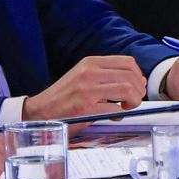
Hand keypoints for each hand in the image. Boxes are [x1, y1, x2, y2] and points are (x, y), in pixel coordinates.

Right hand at [24, 56, 148, 119]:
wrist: (39, 112)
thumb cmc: (63, 97)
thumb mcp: (83, 76)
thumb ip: (105, 76)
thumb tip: (136, 81)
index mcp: (90, 63)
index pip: (127, 62)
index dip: (138, 75)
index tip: (137, 85)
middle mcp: (89, 73)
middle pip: (131, 76)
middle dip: (139, 90)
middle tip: (134, 100)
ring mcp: (88, 90)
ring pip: (127, 90)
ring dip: (133, 101)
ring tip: (126, 107)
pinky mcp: (86, 108)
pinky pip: (116, 109)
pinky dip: (120, 114)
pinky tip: (113, 116)